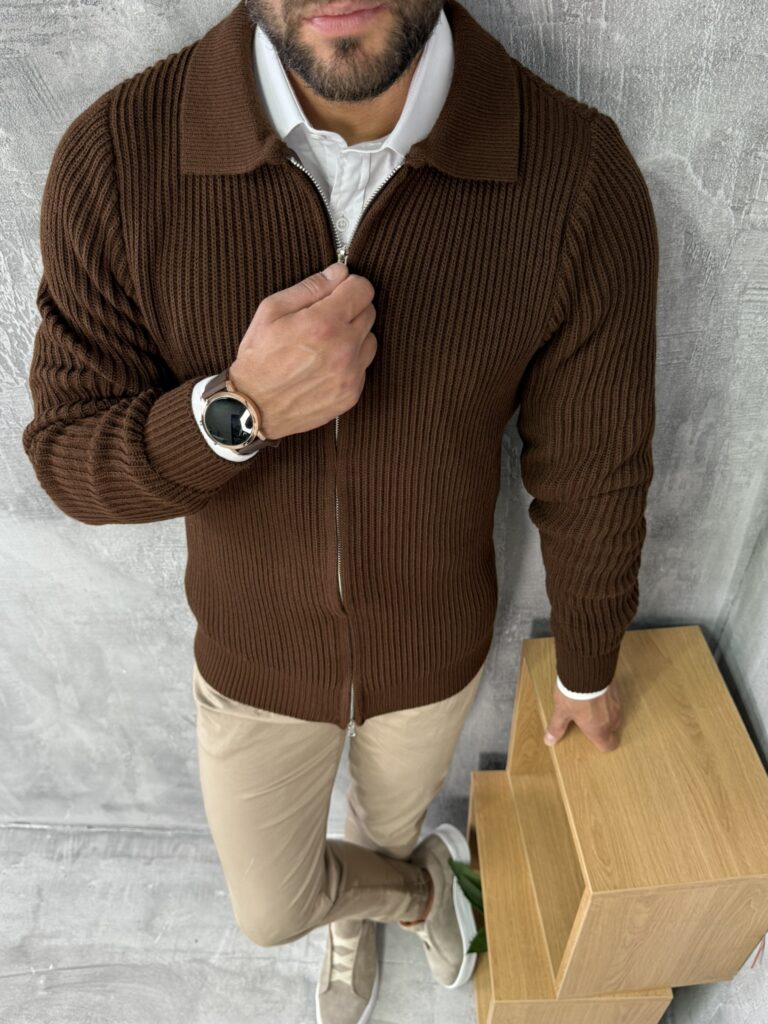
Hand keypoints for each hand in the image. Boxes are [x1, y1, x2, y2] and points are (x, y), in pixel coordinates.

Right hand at [229, 261, 376, 439]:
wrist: (254, 407)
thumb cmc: (258, 358)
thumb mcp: (271, 311)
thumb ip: (310, 287)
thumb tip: (338, 272)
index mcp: (324, 323)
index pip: (363, 289)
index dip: (349, 285)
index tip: (337, 291)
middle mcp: (344, 349)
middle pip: (369, 312)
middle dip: (350, 309)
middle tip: (325, 319)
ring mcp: (350, 374)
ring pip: (370, 340)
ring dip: (354, 337)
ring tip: (325, 344)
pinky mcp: (352, 394)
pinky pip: (363, 367)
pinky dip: (350, 362)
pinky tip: (325, 365)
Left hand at [543, 683, 621, 751]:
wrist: (587, 669)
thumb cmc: (574, 695)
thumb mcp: (562, 712)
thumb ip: (557, 727)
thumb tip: (549, 741)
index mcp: (598, 730)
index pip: (609, 745)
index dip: (602, 744)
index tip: (593, 739)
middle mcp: (611, 720)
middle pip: (611, 730)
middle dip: (601, 727)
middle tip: (587, 720)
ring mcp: (616, 705)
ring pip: (613, 714)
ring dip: (604, 712)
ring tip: (588, 704)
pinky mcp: (616, 691)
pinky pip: (613, 700)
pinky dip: (606, 700)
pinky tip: (593, 691)